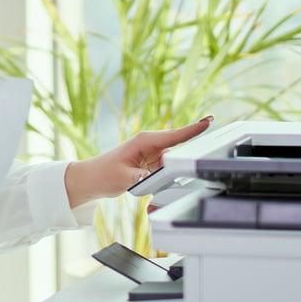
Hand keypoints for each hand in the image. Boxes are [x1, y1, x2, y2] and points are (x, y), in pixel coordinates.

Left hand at [64, 116, 213, 207]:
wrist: (92, 179)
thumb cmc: (104, 174)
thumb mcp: (124, 178)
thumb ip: (143, 178)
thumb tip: (158, 179)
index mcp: (144, 141)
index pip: (174, 135)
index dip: (192, 129)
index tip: (209, 121)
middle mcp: (150, 145)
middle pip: (178, 147)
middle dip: (186, 154)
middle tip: (191, 159)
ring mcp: (152, 154)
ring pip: (173, 161)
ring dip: (173, 170)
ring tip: (152, 177)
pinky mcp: (152, 164)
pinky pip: (167, 169)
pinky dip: (167, 176)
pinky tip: (152, 181)